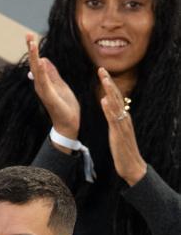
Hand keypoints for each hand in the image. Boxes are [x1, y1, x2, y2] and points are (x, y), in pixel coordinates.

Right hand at [26, 34, 80, 140]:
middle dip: (31, 49)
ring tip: (32, 43)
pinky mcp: (49, 96)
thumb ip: (52, 73)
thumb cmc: (65, 106)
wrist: (68, 124)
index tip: (31, 36)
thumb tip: (45, 59)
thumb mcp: (60, 85)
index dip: (34, 50)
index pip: (37, 63)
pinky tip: (40, 62)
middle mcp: (41, 86)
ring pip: (37, 71)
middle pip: (34, 64)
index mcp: (44, 82)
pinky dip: (42, 71)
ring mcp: (44, 91)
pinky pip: (44, 81)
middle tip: (27, 34)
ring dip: (34, 57)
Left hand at [98, 68, 146, 186]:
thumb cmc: (123, 151)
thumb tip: (107, 105)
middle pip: (116, 96)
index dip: (109, 85)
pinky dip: (108, 109)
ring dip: (109, 90)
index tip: (102, 73)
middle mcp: (124, 117)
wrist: (132, 165)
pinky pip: (113, 119)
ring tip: (103, 78)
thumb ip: (113, 119)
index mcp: (123, 117)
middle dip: (108, 82)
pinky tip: (104, 100)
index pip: (115, 97)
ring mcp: (122, 124)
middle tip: (101, 69)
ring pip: (116, 103)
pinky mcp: (119, 133)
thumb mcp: (117, 132)